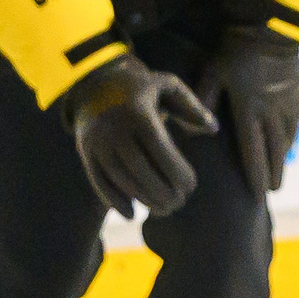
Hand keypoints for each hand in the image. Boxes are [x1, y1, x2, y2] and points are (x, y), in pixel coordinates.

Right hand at [63, 54, 217, 218]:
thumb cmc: (140, 89)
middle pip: (138, 166)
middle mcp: (114, 126)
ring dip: (142, 198)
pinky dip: (113, 200)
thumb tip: (213, 128)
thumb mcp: (167, 86)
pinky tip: (132, 214)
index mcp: (137, 110)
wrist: (93, 83)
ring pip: (119, 176)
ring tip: (163, 210)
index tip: (191, 186)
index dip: (175, 170)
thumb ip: (191, 107)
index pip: (158, 146)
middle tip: (179, 203)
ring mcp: (97, 140)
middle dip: (160, 190)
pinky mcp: (85, 151)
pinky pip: (98, 180)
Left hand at [193, 27, 298, 195]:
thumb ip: (203, 102)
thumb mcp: (212, 73)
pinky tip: (288, 144)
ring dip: (283, 158)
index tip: (257, 194)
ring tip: (279, 173)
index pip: (253, 152)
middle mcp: (272, 113)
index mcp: (249, 111)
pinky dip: (291, 137)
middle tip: (272, 191)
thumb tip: (191, 132)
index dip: (255, 175)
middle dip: (273, 174)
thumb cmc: (234, 52)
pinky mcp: (298, 95)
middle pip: (275, 152)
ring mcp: (288, 105)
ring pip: (288, 139)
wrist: (271, 29)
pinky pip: (296, 122)